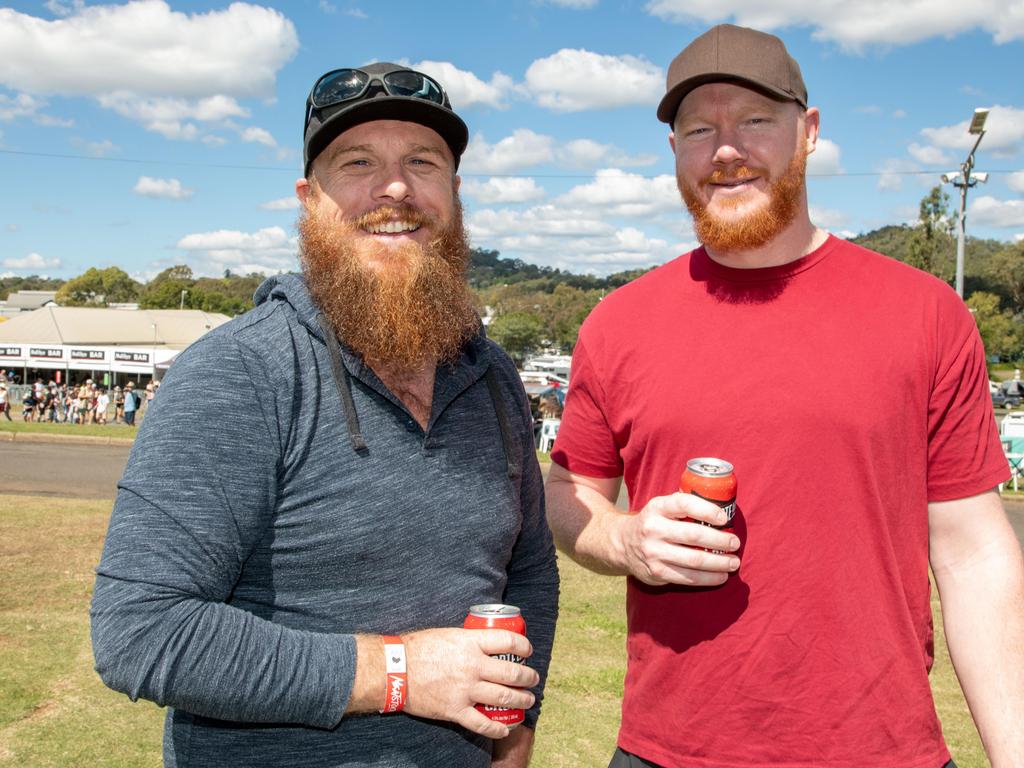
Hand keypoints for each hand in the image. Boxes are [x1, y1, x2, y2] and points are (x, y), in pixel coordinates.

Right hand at [403, 627, 538, 738]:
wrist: (395, 670)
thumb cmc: (418, 648)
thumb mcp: (448, 634)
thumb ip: (468, 641)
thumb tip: (485, 644)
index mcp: (471, 643)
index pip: (508, 642)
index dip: (523, 647)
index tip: (527, 651)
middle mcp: (473, 666)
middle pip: (511, 672)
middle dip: (528, 677)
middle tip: (533, 679)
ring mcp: (466, 690)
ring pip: (504, 697)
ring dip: (521, 699)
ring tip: (528, 700)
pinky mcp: (456, 710)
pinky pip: (483, 724)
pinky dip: (498, 729)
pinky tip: (506, 728)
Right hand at [620, 492, 740, 585]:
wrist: (622, 544)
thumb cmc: (653, 522)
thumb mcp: (661, 507)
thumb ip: (684, 505)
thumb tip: (722, 506)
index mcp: (657, 507)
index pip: (684, 504)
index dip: (707, 510)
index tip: (724, 518)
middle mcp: (653, 529)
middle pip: (694, 535)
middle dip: (720, 540)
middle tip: (735, 543)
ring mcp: (654, 553)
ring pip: (694, 560)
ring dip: (719, 563)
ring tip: (734, 562)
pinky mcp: (656, 572)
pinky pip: (688, 578)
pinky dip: (709, 578)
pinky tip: (721, 576)